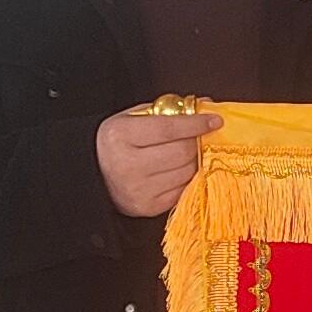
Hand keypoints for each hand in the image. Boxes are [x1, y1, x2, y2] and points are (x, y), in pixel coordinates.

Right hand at [95, 104, 218, 217]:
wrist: (95, 176)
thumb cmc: (118, 143)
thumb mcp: (132, 119)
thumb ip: (166, 111)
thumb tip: (206, 105)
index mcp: (120, 136)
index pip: (168, 128)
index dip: (196, 123)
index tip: (215, 120)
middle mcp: (128, 165)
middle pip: (182, 151)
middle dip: (196, 141)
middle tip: (201, 137)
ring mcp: (139, 189)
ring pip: (187, 171)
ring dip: (194, 160)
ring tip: (188, 153)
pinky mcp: (148, 207)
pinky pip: (183, 189)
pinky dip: (187, 178)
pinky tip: (180, 170)